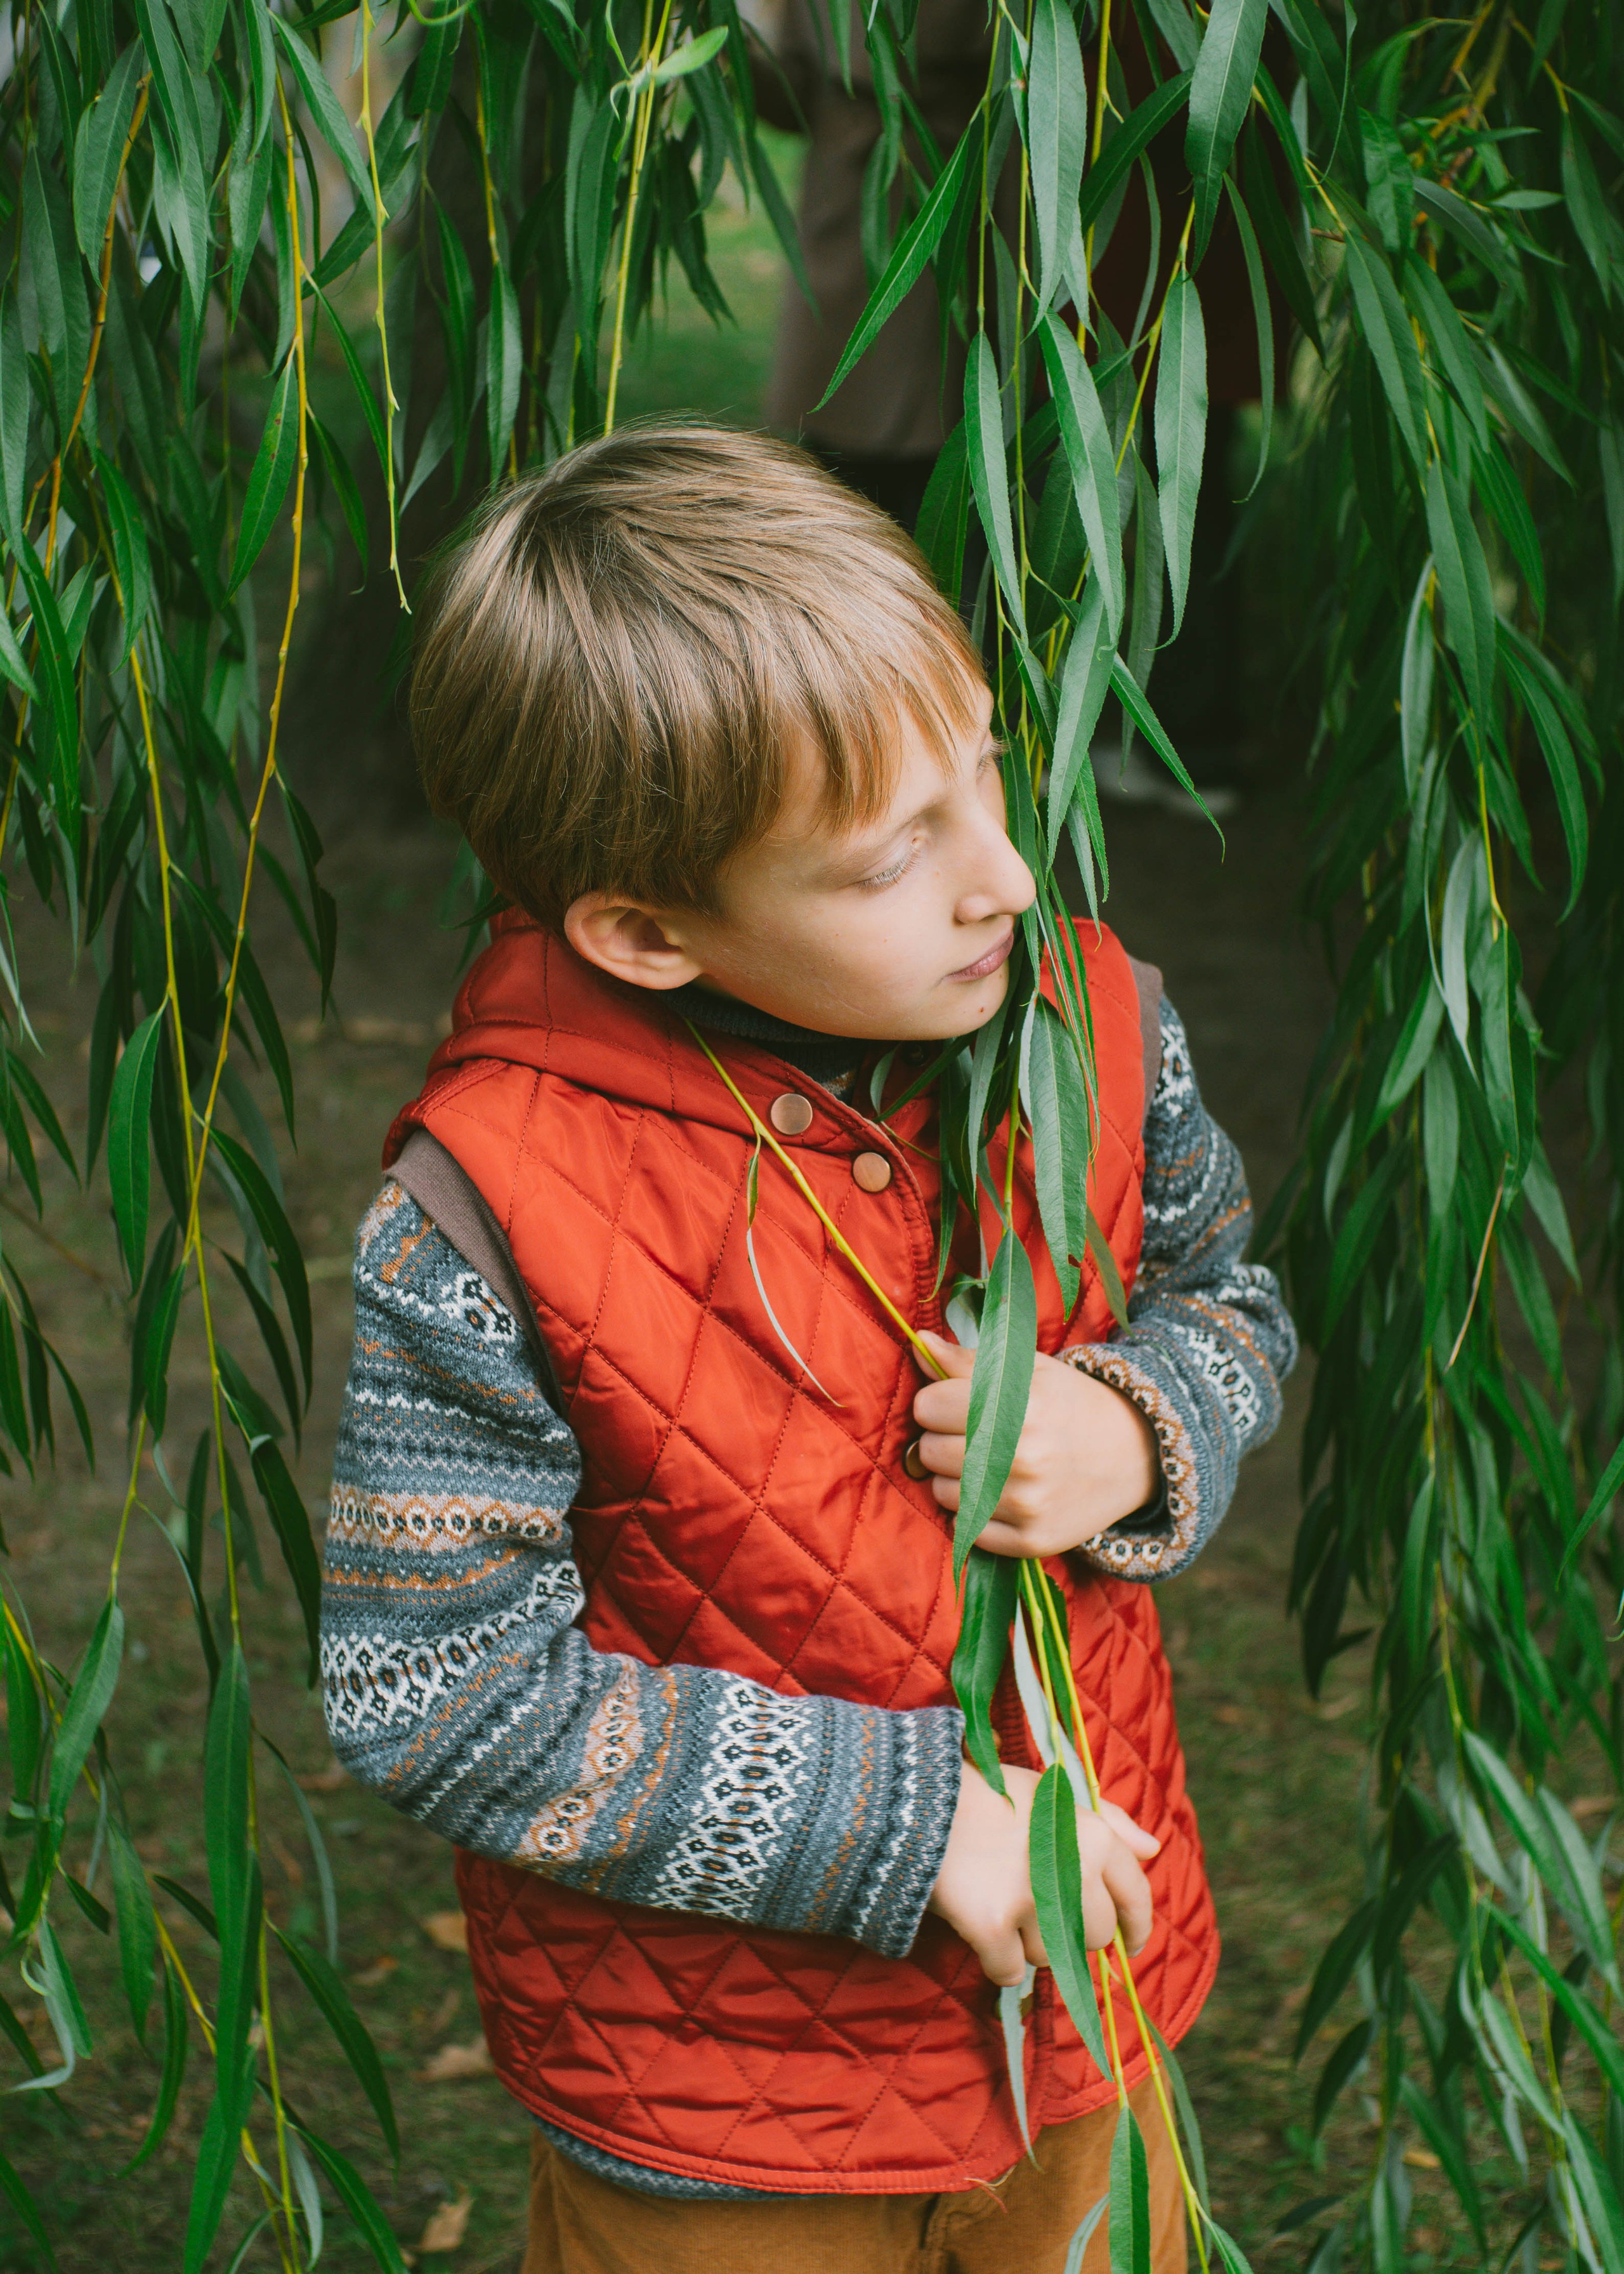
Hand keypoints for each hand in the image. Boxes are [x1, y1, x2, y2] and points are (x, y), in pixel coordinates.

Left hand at [911, 1332, 1160, 1556]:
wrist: (1135, 1453)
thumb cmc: (1070, 1403)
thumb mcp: (1027, 1369)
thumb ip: (967, 1360)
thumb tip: (919, 1344)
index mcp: (1017, 1406)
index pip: (927, 1406)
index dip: (938, 1401)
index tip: (959, 1402)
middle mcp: (1021, 1457)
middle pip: (929, 1451)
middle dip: (944, 1439)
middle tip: (978, 1434)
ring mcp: (1027, 1504)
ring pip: (942, 1493)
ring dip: (957, 1478)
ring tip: (991, 1463)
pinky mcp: (1032, 1541)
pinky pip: (966, 1530)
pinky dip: (975, 1513)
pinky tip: (1003, 1493)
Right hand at [927, 1760, 1160, 1983]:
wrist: (920, 1800)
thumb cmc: (992, 1795)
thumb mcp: (1054, 1794)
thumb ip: (1110, 1821)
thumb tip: (1154, 1850)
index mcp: (1093, 1835)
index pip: (1135, 1894)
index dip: (1136, 1924)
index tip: (1130, 1944)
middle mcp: (1071, 1869)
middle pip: (1097, 1934)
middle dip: (1074, 1931)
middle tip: (1039, 1908)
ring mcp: (1032, 1902)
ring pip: (1054, 1957)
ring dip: (1031, 1944)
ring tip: (1003, 1904)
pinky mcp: (993, 1927)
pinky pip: (1010, 1971)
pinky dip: (997, 1960)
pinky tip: (981, 1927)